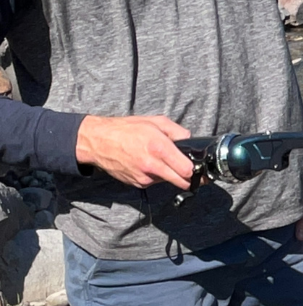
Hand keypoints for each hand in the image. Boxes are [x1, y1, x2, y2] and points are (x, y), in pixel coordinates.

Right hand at [75, 114, 193, 189]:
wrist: (98, 142)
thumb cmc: (126, 129)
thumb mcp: (155, 122)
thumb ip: (177, 131)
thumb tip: (190, 139)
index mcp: (159, 147)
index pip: (186, 170)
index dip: (197, 170)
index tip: (201, 169)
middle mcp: (152, 165)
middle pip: (181, 182)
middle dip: (191, 179)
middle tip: (196, 174)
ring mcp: (144, 177)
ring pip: (168, 181)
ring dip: (171, 174)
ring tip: (162, 160)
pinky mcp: (137, 183)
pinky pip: (155, 181)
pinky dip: (157, 175)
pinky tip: (149, 164)